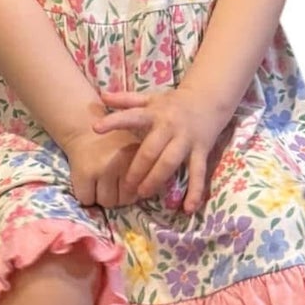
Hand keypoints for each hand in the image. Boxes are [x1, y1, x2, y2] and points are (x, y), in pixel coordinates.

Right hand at [61, 121, 145, 209]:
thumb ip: (143, 172)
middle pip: (123, 200)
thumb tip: (142, 195)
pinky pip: (86, 199)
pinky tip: (88, 184)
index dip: (132, 192)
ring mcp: (101, 169)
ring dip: (102, 197)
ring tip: (100, 183)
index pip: (139, 192)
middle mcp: (120, 163)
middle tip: (112, 183)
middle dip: (118, 196)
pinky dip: (86, 196)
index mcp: (136, 158)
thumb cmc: (113, 145)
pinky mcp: (84, 173)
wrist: (85, 130)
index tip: (127, 183)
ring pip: (106, 202)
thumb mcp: (135, 152)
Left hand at [94, 86, 229, 213]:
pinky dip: (194, 192)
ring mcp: (186, 140)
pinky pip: (198, 173)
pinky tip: (187, 208)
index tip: (96, 129)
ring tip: (142, 194)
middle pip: (151, 150)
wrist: (209, 100)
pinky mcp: (201, 151)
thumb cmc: (174, 103)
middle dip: (136, 169)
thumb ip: (126, 100)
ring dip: (156, 180)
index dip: (114, 122)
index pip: (132, 116)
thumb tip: (102, 96)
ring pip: (170, 162)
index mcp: (155, 113)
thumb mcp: (151, 98)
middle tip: (125, 186)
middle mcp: (170, 126)